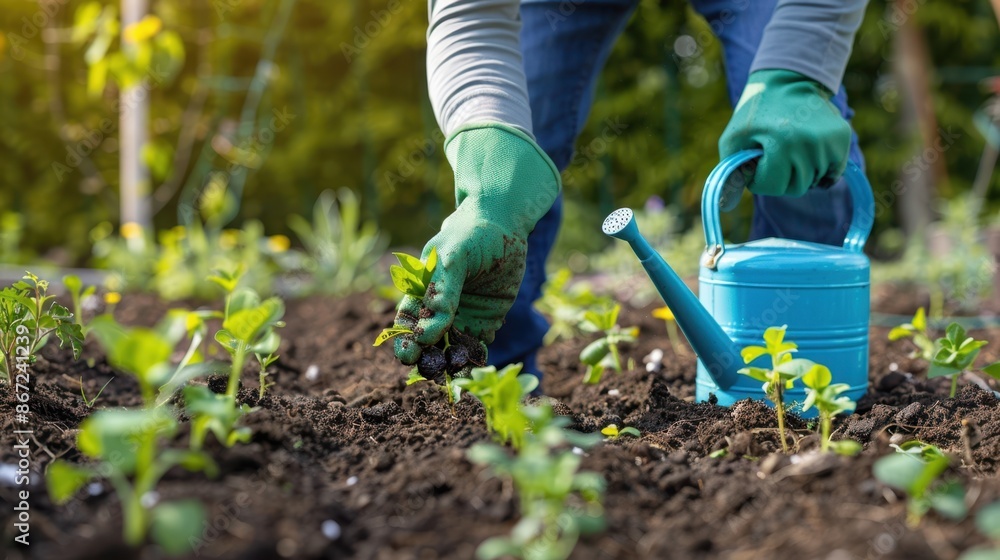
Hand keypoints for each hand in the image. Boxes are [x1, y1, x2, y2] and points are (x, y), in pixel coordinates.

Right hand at [393, 124, 559, 364]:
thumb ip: (442, 291)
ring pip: (452, 349)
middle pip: (427, 344)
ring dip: (454, 362)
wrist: (504, 223)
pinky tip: (479, 364)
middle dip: (429, 359)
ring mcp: (462, 318)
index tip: (409, 356)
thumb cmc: (470, 235)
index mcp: (421, 294)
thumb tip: (427, 332)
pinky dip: (477, 357)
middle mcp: (439, 311)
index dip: (405, 342)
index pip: (408, 324)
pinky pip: (478, 346)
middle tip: (434, 371)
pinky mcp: (486, 322)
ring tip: (458, 370)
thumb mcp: (453, 258)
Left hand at [719, 69, 851, 196]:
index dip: (761, 177)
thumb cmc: (755, 114)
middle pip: (796, 188)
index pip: (772, 187)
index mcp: (782, 144)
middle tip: (777, 153)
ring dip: (801, 171)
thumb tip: (727, 204)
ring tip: (793, 146)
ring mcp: (829, 141)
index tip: (759, 159)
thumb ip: (730, 173)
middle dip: (782, 176)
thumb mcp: (733, 140)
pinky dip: (820, 168)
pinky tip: (809, 151)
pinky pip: (832, 174)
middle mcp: (810, 144)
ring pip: (814, 182)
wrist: (787, 81)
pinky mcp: (842, 139)